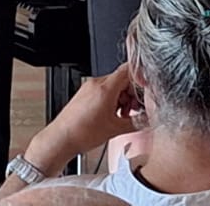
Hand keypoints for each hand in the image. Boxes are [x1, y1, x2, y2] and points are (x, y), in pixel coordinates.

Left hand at [23, 63, 141, 174]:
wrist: (62, 138)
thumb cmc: (82, 133)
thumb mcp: (116, 129)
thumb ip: (137, 122)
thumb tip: (147, 120)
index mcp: (105, 88)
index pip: (128, 70)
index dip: (141, 79)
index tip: (145, 92)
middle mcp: (96, 83)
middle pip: (122, 79)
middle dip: (132, 94)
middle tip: (134, 109)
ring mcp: (89, 87)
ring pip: (113, 85)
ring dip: (122, 98)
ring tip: (122, 115)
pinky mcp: (84, 94)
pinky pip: (103, 91)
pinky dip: (112, 100)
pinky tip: (112, 115)